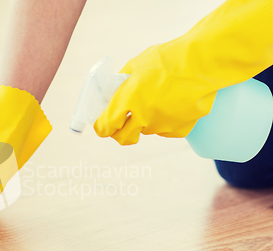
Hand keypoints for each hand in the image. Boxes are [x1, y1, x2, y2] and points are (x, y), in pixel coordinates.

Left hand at [94, 0, 272, 144]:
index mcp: (127, 100)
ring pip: (146, 131)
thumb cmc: (168, 58)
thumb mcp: (136, 64)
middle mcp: (143, 117)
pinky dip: (165, 122)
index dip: (101, 127)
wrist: (203, 62)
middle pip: (123, 138)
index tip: (102, 125)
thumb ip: (122, 81)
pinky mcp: (180, 128)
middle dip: (119, 133)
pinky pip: (167, 130)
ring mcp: (162, 125)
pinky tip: (172, 105)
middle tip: (121, 124)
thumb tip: (115, 91)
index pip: (106, 126)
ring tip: (155, 101)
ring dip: (144, 122)